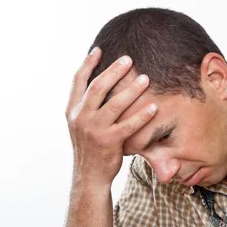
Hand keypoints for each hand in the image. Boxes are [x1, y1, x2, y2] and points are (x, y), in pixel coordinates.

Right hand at [65, 48, 157, 185]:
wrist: (89, 176)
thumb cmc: (90, 148)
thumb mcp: (80, 125)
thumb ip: (86, 106)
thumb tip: (97, 83)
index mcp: (72, 111)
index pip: (78, 81)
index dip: (88, 64)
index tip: (99, 50)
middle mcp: (81, 117)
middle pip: (98, 87)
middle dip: (114, 71)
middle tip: (129, 59)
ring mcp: (94, 130)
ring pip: (115, 104)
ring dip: (132, 89)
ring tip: (146, 78)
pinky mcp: (109, 142)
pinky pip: (129, 125)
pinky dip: (142, 116)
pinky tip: (154, 107)